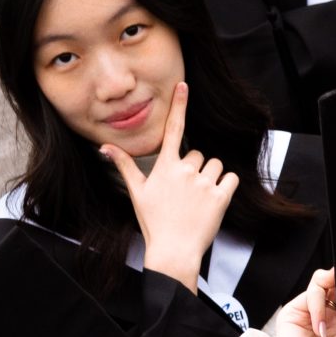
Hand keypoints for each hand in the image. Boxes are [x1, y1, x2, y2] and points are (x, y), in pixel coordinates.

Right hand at [101, 81, 240, 290]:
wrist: (174, 251)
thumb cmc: (154, 222)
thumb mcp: (137, 192)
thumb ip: (124, 165)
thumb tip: (103, 148)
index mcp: (166, 166)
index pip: (174, 128)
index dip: (179, 105)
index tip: (184, 85)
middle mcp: (186, 170)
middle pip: (199, 154)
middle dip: (195, 169)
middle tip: (185, 193)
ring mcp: (205, 183)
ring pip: (216, 165)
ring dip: (211, 177)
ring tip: (198, 199)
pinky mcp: (222, 197)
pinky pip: (231, 178)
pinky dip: (226, 186)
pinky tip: (214, 200)